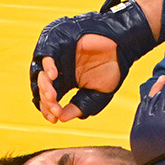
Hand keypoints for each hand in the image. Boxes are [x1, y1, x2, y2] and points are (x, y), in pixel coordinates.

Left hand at [30, 0, 156, 121]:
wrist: (123, 47)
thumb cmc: (113, 69)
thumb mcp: (97, 95)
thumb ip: (80, 106)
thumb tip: (61, 118)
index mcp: (67, 82)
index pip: (50, 99)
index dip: (49, 110)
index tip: (55, 119)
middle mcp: (60, 71)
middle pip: (43, 89)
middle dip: (46, 102)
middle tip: (56, 110)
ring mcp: (59, 58)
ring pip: (41, 74)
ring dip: (44, 87)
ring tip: (52, 97)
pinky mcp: (60, 46)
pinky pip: (46, 55)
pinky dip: (47, 66)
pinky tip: (53, 75)